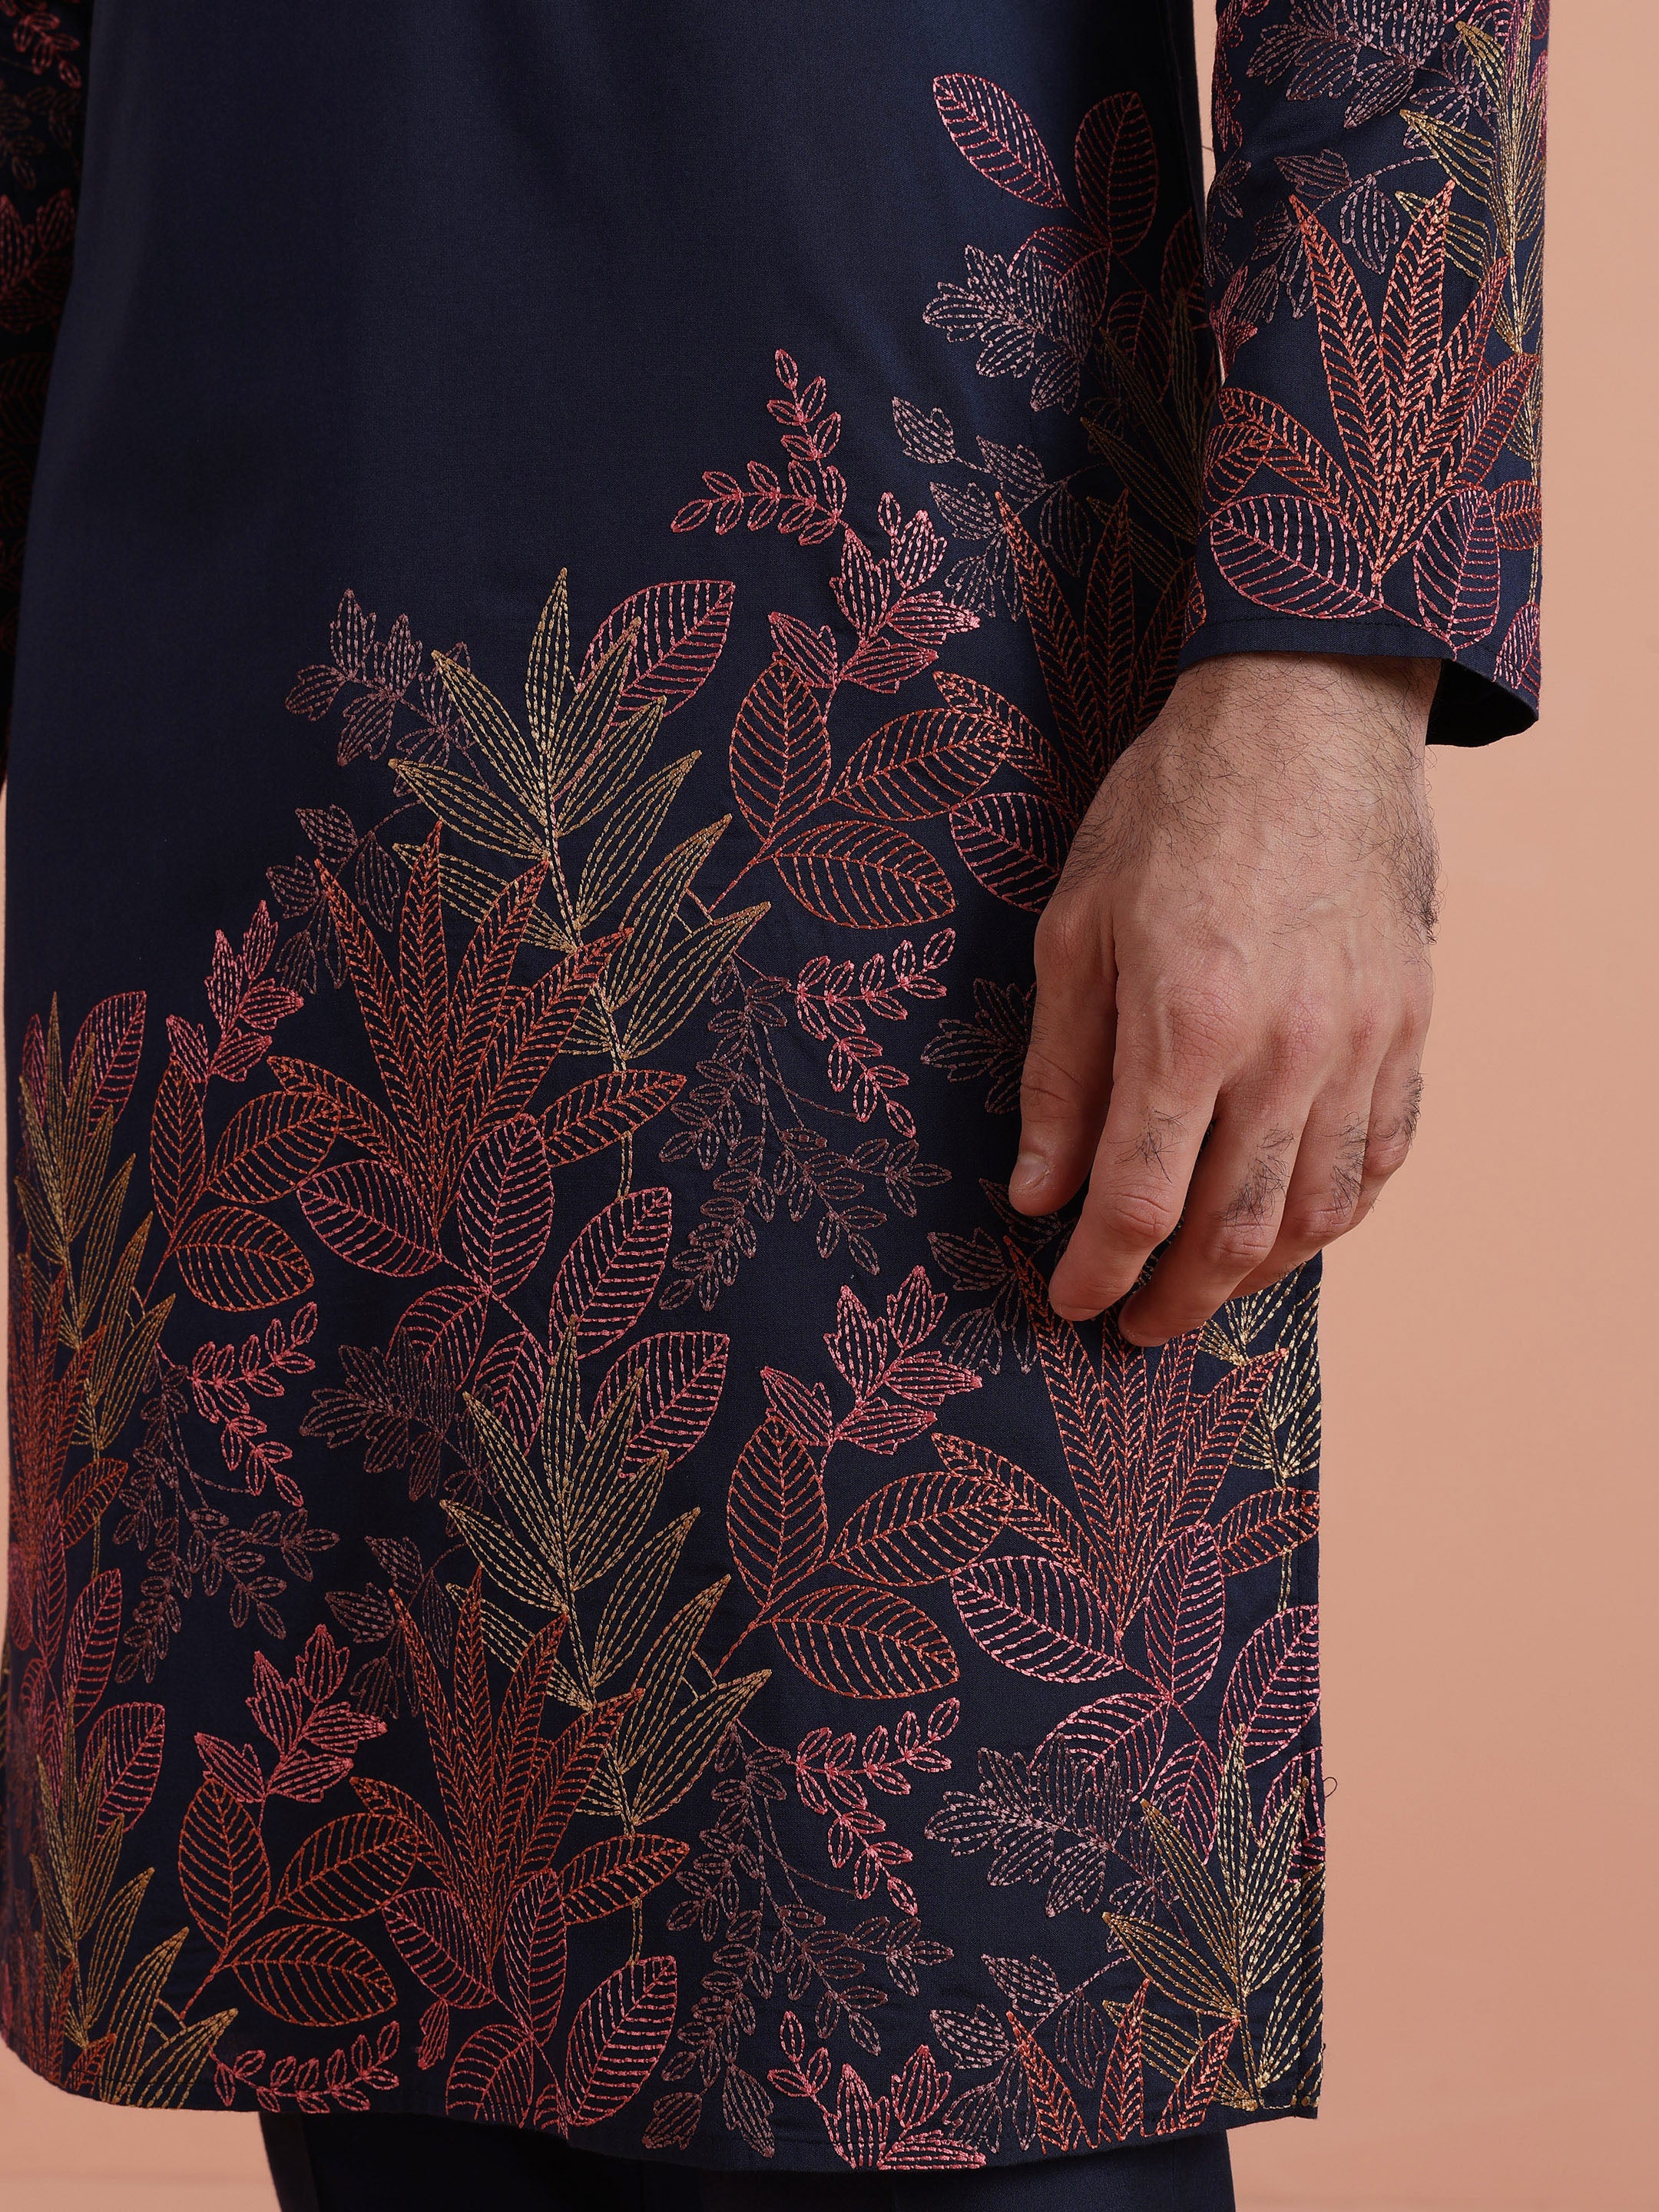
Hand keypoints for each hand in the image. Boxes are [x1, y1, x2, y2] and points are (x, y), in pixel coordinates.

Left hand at [1009, 651, 1440, 1344]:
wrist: (1306, 716)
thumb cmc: (1172, 810)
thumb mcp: (1075, 930)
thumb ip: (1058, 1075)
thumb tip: (1038, 1194)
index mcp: (1188, 1024)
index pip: (1138, 1202)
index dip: (1096, 1272)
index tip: (1069, 1298)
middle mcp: (1289, 1051)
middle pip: (1233, 1233)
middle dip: (1175, 1300)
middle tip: (1133, 1324)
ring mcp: (1363, 1042)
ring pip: (1318, 1213)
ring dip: (1255, 1275)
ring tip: (1204, 1289)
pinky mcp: (1409, 1024)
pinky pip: (1385, 1155)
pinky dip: (1336, 1213)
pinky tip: (1292, 1226)